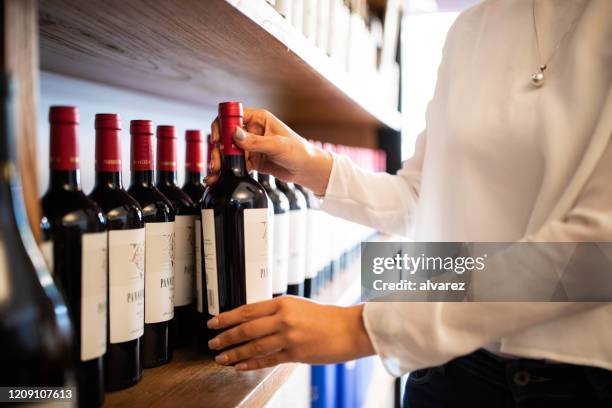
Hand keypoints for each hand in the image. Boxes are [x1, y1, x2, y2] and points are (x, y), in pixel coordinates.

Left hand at [206, 296, 374, 370]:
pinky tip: (240, 366)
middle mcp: (284, 319)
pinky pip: (267, 360)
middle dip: (225, 337)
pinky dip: (250, 364)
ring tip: (221, 357)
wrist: (349, 329)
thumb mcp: (298, 306)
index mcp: (283, 303)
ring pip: (254, 346)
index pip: (247, 310)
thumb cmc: (325, 317)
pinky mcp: (295, 354)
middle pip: (246, 329)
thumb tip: (252, 320)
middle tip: (212, 342)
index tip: (213, 322)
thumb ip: (276, 312)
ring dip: (234, 353)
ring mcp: (289, 337)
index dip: (227, 317)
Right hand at [207, 108, 332, 195]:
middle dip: (219, 148)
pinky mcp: (252, 160)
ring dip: (221, 160)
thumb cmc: (299, 152)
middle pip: (227, 135)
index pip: (234, 116)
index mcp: (259, 119)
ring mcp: (251, 146)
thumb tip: (235, 133)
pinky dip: (228, 170)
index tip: (218, 139)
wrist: (308, 170)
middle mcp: (253, 130)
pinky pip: (236, 163)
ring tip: (216, 172)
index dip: (222, 125)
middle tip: (217, 161)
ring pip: (229, 151)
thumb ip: (255, 141)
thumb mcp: (278, 145)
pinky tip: (220, 177)